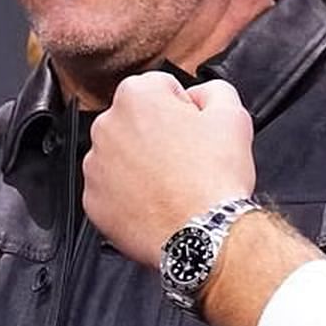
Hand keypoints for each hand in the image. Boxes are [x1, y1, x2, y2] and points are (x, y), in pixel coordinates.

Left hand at [82, 74, 255, 266]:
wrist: (202, 236)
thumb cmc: (214, 180)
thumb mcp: (233, 116)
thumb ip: (213, 90)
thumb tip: (200, 94)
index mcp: (136, 96)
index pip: (160, 89)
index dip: (184, 109)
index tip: (194, 130)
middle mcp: (106, 126)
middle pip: (136, 122)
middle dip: (158, 135)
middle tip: (186, 159)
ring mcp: (95, 166)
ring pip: (122, 156)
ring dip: (141, 164)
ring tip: (172, 184)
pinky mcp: (93, 201)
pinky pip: (111, 190)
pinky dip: (129, 195)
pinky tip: (155, 202)